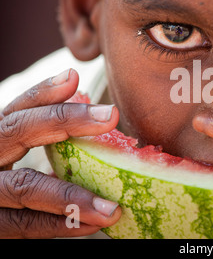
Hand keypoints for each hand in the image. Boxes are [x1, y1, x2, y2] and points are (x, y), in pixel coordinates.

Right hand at [0, 69, 121, 237]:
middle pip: (18, 131)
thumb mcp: (18, 147)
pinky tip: (92, 224)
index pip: (18, 108)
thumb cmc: (6, 174)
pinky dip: (61, 225)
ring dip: (73, 196)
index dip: (46, 92)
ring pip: (24, 187)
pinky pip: (25, 225)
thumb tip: (82, 90)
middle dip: (65, 121)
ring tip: (112, 206)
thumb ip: (44, 127)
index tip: (75, 77)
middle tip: (110, 115)